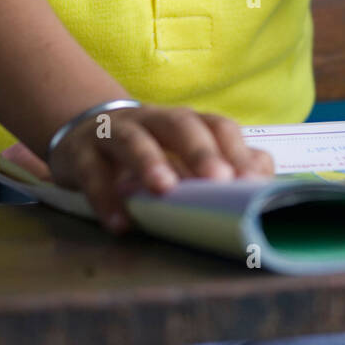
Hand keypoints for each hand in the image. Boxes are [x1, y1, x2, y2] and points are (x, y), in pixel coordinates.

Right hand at [8, 104, 274, 234]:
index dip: (235, 150)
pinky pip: (92, 171)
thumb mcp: (184, 157)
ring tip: (163, 189)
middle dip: (200, 150)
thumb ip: (224, 166)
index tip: (250, 182)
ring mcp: (116, 133)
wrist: (85, 133)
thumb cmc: (151, 151)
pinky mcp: (81, 153)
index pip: (217, 126)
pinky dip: (104, 196)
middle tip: (219, 179)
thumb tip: (263, 181)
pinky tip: (119, 223)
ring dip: (149, 161)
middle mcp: (154, 121)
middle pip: (180, 125)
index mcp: (186, 123)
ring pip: (133, 139)